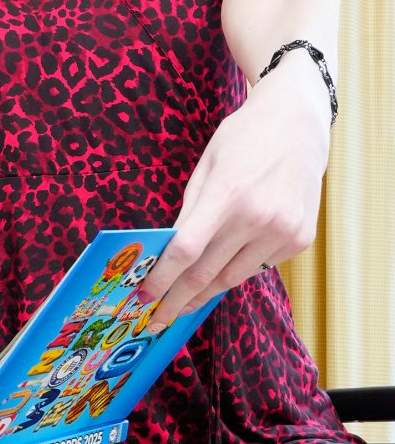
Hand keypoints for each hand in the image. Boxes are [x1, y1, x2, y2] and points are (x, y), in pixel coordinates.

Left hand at [141, 61, 329, 330]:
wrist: (298, 124)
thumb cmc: (243, 139)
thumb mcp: (207, 167)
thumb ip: (188, 211)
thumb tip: (170, 253)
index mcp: (227, 195)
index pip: (187, 250)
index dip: (163, 279)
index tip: (143, 296)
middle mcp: (258, 218)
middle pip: (207, 274)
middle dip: (177, 300)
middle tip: (156, 318)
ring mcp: (283, 232)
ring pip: (234, 278)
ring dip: (206, 291)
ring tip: (184, 302)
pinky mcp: (300, 240)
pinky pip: (259, 266)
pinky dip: (239, 267)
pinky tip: (230, 259)